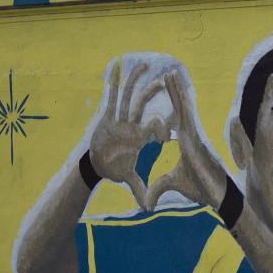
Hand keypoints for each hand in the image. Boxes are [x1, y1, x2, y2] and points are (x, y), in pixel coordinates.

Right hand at [89, 60, 168, 206]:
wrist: (98, 164)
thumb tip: (148, 208)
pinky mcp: (106, 116)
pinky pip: (109, 97)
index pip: (155, 129)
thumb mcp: (128, 178)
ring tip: (142, 65)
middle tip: (167, 80)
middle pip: (144, 106)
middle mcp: (130, 125)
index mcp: (139, 138)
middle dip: (153, 93)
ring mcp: (118, 119)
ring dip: (134, 81)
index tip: (173, 120)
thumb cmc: (114, 168)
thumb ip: (139, 190)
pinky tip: (114, 67)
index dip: (162, 127)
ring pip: (128, 96)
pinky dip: (111, 83)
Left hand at [146, 71, 228, 209]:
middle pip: (179, 108)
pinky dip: (180, 98)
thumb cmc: (200, 188)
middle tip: (167, 73)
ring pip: (183, 106)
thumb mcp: (172, 185)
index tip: (166, 95)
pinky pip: (185, 112)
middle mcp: (189, 134)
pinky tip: (176, 86)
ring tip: (169, 72)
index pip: (175, 119)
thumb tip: (147, 204)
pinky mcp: (194, 134)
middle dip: (173, 91)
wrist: (216, 192)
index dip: (171, 106)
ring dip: (176, 89)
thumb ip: (158, 188)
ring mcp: (193, 133)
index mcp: (185, 142)